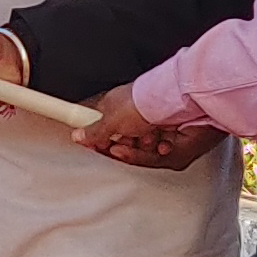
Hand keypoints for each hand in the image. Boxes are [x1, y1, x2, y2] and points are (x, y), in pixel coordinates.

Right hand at [74, 83, 219, 169]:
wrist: (179, 99)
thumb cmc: (144, 100)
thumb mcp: (110, 118)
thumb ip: (93, 132)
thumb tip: (76, 136)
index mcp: (121, 109)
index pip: (107, 132)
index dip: (102, 143)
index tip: (99, 148)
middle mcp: (139, 120)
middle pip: (125, 146)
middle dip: (124, 148)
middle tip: (122, 145)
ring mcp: (156, 131)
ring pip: (143, 154)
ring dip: (142, 151)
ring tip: (146, 140)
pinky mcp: (172, 142)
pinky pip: (161, 158)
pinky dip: (160, 153)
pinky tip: (161, 145)